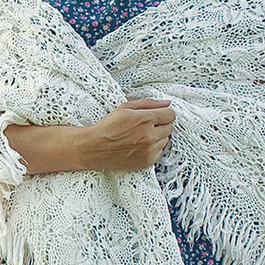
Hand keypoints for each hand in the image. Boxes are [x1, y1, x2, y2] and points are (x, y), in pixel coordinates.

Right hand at [5, 99, 174, 175]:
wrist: (94, 148)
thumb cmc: (107, 126)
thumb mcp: (125, 108)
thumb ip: (148, 103)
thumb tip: (167, 102)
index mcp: (144, 119)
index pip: (170, 114)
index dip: (164, 113)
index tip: (157, 115)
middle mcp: (149, 135)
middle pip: (170, 127)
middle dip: (161, 125)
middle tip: (146, 125)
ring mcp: (148, 150)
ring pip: (165, 140)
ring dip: (158, 137)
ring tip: (141, 136)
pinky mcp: (146, 161)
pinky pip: (159, 152)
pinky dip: (153, 149)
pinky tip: (140, 146)